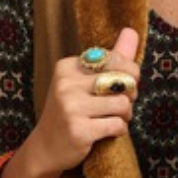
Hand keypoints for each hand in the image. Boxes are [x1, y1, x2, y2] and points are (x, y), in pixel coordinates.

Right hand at [0, 28, 139, 177]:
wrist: (45, 148)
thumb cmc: (71, 111)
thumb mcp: (84, 81)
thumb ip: (111, 58)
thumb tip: (132, 30)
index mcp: (67, 66)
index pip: (115, 59)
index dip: (129, 74)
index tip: (121, 86)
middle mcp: (66, 84)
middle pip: (122, 80)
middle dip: (130, 94)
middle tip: (122, 104)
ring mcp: (70, 107)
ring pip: (122, 103)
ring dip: (126, 114)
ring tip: (115, 118)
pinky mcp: (78, 130)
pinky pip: (117, 125)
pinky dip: (120, 130)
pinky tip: (108, 131)